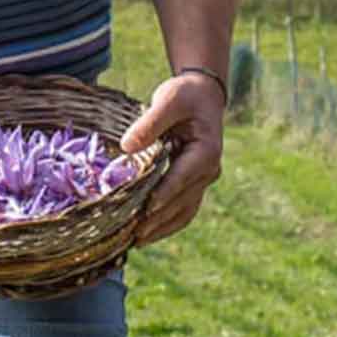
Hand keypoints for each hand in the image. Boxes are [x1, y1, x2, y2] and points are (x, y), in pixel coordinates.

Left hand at [121, 69, 225, 246]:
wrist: (202, 96)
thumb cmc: (185, 96)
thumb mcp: (168, 100)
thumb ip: (149, 122)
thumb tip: (127, 147)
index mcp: (206, 151)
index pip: (182, 178)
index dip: (164, 195)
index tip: (145, 211)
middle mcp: (209, 170)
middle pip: (182, 201)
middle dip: (157, 218)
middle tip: (131, 234)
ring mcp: (203, 180)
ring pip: (184, 212)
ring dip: (162, 228)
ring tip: (136, 240)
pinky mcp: (194, 184)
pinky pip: (183, 210)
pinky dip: (166, 224)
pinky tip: (146, 234)